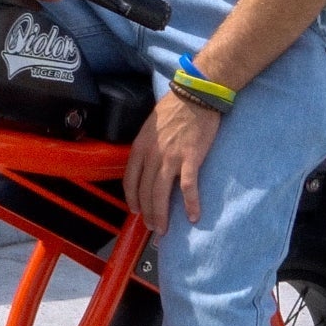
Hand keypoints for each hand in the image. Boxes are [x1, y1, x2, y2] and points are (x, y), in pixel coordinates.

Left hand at [124, 90, 221, 231]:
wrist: (196, 96)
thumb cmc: (174, 109)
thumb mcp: (150, 126)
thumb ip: (147, 146)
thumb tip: (147, 165)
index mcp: (140, 147)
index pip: (130, 180)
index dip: (132, 199)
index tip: (136, 211)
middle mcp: (152, 155)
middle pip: (145, 192)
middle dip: (148, 213)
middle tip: (153, 227)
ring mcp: (171, 158)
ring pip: (161, 194)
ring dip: (162, 215)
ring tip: (164, 229)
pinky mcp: (190, 159)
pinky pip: (188, 187)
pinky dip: (191, 204)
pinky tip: (193, 217)